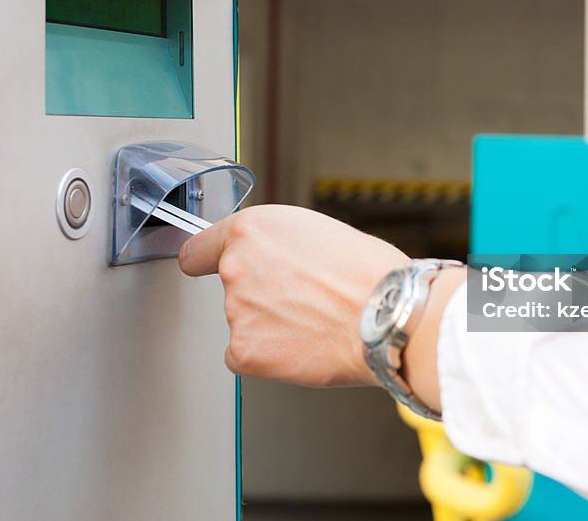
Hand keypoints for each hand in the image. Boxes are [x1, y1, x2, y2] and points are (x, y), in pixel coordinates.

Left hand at [178, 205, 409, 386]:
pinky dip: (268, 357)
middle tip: (304, 299)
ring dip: (269, 326)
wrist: (387, 316)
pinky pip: (245, 356)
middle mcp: (236, 267)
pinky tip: (303, 346)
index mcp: (252, 230)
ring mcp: (237, 311)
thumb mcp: (319, 231)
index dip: (208, 260)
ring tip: (315, 321)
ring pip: (244, 322)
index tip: (207, 268)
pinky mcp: (245, 351)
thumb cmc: (370, 273)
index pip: (201, 248)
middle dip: (260, 295)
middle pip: (232, 288)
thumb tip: (276, 261)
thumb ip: (281, 245)